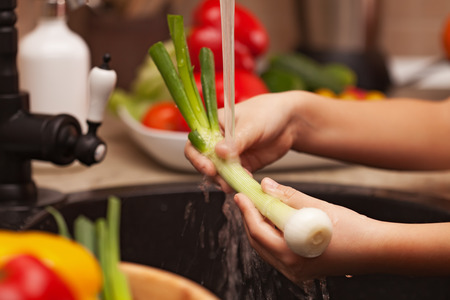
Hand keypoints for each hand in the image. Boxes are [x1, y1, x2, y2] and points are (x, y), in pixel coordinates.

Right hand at [185, 92, 305, 189]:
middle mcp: (218, 141)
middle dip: (212, 173)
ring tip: (236, 182)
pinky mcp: (242, 166)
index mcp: (214, 125)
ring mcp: (230, 155)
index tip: (209, 167)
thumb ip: (236, 140)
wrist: (290, 122)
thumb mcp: (251, 124)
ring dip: (224, 180)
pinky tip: (245, 182)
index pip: (196, 142)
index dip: (197, 157)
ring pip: (218, 173)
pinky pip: (234, 178)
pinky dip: (237, 182)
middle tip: (223, 180)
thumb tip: (219, 152)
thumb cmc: (268, 113)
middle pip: (204, 161)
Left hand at [234, 177, 376, 283]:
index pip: (258, 231)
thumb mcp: (318, 208)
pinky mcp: (303, 269)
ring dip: (260, 227)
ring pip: (266, 248)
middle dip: (250, 218)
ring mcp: (297, 271)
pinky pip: (278, 252)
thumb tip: (266, 185)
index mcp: (292, 255)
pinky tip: (275, 221)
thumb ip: (288, 197)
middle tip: (248, 198)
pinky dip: (272, 235)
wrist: (378, 249)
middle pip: (258, 242)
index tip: (241, 195)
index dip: (247, 211)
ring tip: (260, 206)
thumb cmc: (353, 230)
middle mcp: (291, 268)